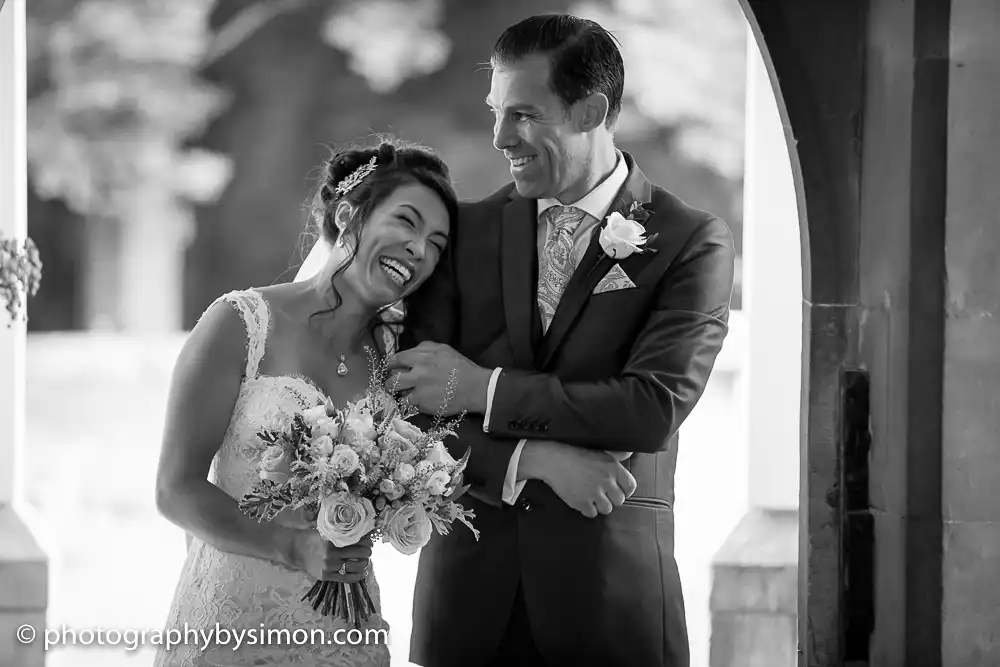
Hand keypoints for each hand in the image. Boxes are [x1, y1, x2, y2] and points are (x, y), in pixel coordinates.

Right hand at [289, 531, 371, 582]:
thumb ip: (340, 534)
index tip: (369, 541)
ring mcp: (329, 567)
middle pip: (358, 554)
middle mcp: (331, 555)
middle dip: (367, 552)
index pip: (356, 542)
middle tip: (368, 550)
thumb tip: (359, 533)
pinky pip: (346, 578)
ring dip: (364, 563)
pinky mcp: (326, 576)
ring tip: (365, 560)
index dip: (366, 542)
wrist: (295, 550)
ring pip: (355, 566)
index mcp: (332, 541)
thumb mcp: (325, 532)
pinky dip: (357, 576)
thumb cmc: (312, 538)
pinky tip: (363, 572)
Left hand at [385, 342, 491, 415]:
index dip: (390, 364)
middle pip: (392, 379)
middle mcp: (417, 373)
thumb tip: (410, 352)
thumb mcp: (444, 349)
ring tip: (404, 393)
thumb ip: (425, 348)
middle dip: (390, 382)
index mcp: (422, 357)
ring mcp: (419, 390)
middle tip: (393, 383)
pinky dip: (412, 402)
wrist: (475, 388)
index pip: (396, 359)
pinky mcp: (423, 404)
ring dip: (399, 393)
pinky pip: (409, 404)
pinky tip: (419, 401)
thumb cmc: (461, 367)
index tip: (390, 368)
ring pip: (397, 393)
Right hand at [521, 441, 636, 517]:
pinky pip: (592, 513)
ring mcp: (594, 493)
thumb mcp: (600, 452)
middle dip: (611, 498)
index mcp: (613, 467)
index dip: (625, 490)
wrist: (554, 460)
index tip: (618, 490)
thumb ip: (617, 455)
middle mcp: (606, 481)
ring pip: (607, 509)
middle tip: (602, 493)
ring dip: (600, 505)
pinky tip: (582, 499)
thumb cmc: (576, 455)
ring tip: (591, 496)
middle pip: (619, 500)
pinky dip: (587, 509)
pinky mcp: (582, 502)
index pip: (631, 486)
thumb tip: (630, 453)